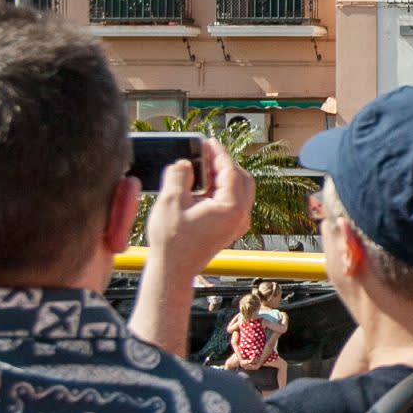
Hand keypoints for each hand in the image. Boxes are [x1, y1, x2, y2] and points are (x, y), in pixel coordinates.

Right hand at [145, 137, 255, 282]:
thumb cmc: (172, 242)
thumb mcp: (170, 200)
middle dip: (224, 164)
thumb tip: (185, 164)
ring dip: (222, 177)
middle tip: (206, 153)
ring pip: (238, 191)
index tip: (208, 142)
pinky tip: (201, 186)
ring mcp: (237, 225)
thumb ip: (179, 175)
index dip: (219, 154)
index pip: (231, 171)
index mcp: (233, 208)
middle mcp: (241, 217)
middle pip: (242, 179)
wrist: (172, 271)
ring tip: (201, 168)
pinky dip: (219, 190)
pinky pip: (231, 202)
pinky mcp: (229, 229)